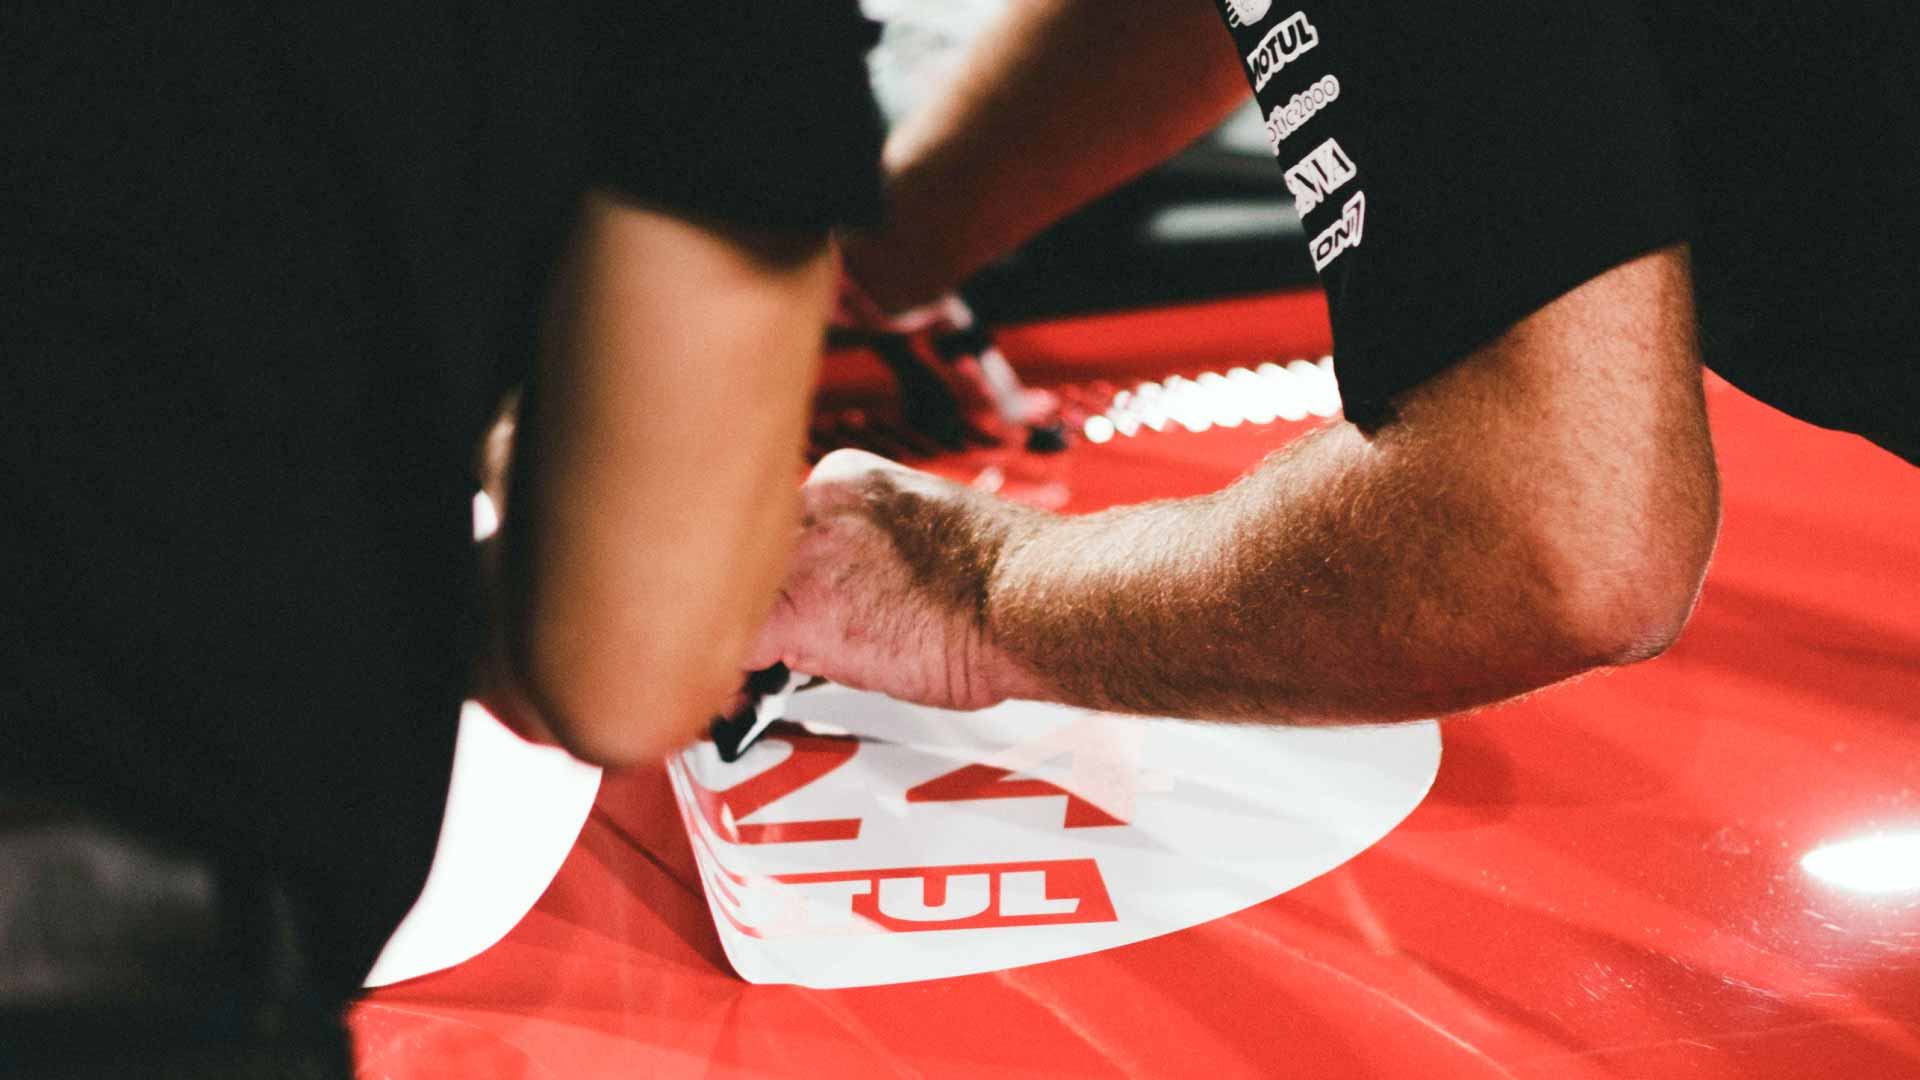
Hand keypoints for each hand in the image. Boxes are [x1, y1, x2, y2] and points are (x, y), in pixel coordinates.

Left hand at [745, 449, 1050, 709]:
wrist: (1035, 599)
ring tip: (750, 675)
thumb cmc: (1009, 579)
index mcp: (848, 477)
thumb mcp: (928, 532)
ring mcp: (805, 552)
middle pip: (748, 558)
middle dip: (752, 607)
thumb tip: (856, 590)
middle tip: (759, 647)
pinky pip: (734, 644)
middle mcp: (818, 501)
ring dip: (740, 640)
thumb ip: (873, 550)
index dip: (782, 580)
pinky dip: (734, 677)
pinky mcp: (801, 610)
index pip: (780, 528)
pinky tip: (742, 698)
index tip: (789, 609)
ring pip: (732, 597)